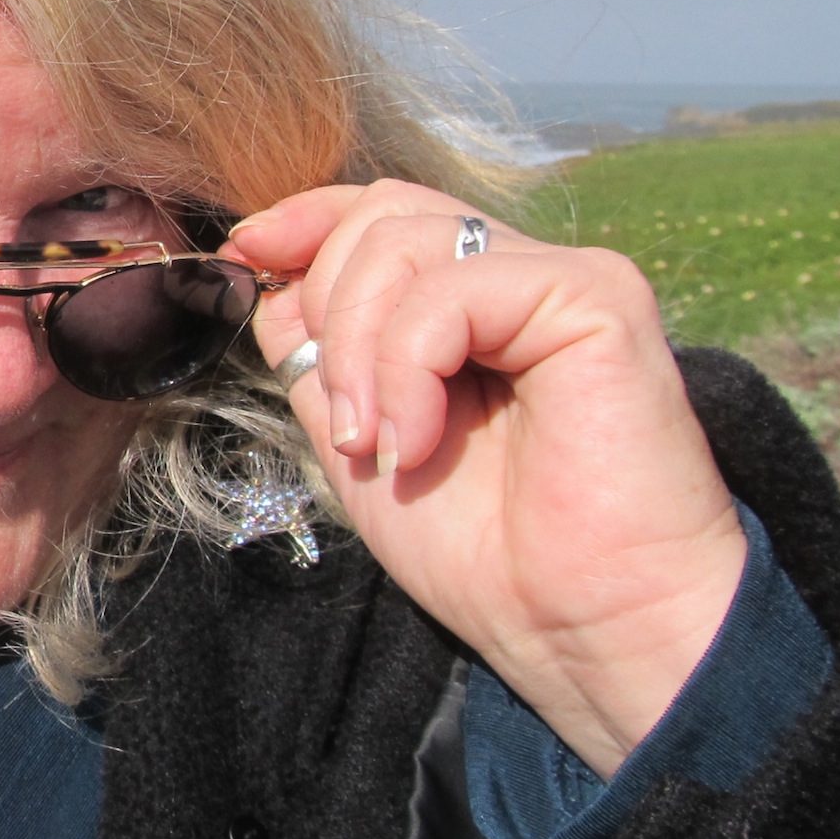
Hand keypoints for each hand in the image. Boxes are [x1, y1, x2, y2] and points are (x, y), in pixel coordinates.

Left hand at [227, 182, 746, 777]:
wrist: (578, 627)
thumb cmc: (482, 548)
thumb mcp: (357, 431)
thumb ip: (318, 346)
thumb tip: (262, 259)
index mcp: (472, 299)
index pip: (378, 211)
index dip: (303, 222)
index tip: (243, 256)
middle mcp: (521, 273)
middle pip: (382, 212)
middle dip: (327, 306)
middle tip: (344, 423)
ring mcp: (563, 277)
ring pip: (405, 237)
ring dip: (359, 348)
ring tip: (376, 443)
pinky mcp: (596, 296)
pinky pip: (454, 288)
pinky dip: (405, 365)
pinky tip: (415, 442)